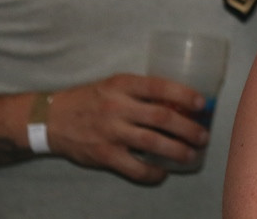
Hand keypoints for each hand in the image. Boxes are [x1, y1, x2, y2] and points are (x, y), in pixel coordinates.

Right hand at [45, 73, 210, 182]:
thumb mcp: (114, 85)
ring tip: (191, 155)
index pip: (159, 87)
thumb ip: (141, 91)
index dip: (184, 95)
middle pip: (162, 117)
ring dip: (177, 150)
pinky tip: (163, 172)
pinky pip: (134, 167)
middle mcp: (118, 107)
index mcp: (123, 85)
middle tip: (204, 136)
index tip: (203, 104)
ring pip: (152, 143)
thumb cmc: (90, 99)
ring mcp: (111, 132)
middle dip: (188, 128)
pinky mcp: (104, 154)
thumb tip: (177, 101)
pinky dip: (152, 172)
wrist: (52, 119)